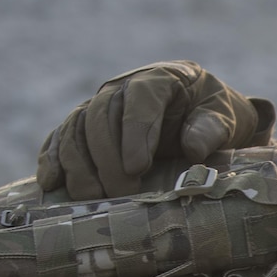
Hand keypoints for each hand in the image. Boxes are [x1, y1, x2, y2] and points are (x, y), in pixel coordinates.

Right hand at [37, 61, 276, 198]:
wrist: (198, 115)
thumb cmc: (213, 115)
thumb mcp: (226, 118)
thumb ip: (212, 129)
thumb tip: (194, 148)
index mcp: (161, 78)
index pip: (140, 97)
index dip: (135, 131)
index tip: (138, 167)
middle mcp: (122, 87)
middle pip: (101, 116)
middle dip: (108, 158)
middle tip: (121, 193)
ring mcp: (99, 106)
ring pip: (76, 129)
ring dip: (79, 165)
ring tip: (91, 198)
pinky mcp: (84, 127)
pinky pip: (60, 138)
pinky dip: (52, 159)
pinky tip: (50, 182)